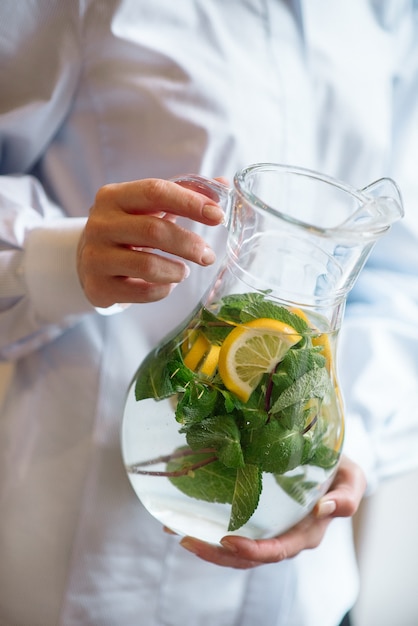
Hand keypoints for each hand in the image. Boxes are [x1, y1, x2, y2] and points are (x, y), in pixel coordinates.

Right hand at [77, 178, 223, 307]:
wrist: (89, 261)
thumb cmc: (127, 229)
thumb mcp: (148, 207)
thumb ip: (184, 194)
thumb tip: (223, 186)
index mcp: (113, 196)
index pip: (155, 191)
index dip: (190, 202)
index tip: (218, 216)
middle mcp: (100, 224)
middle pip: (153, 230)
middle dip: (188, 244)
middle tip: (208, 256)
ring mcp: (95, 256)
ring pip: (147, 265)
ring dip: (176, 270)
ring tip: (185, 271)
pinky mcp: (98, 286)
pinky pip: (142, 291)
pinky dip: (163, 289)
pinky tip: (167, 284)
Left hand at [178, 455, 365, 568]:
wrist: (332, 463)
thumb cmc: (341, 471)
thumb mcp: (352, 479)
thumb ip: (346, 497)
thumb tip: (326, 508)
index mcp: (307, 532)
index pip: (277, 550)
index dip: (252, 551)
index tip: (226, 540)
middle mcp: (285, 536)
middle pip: (249, 556)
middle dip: (217, 553)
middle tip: (186, 538)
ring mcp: (269, 529)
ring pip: (236, 549)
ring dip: (207, 544)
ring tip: (178, 531)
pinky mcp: (257, 518)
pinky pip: (232, 529)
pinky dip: (207, 527)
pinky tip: (183, 518)